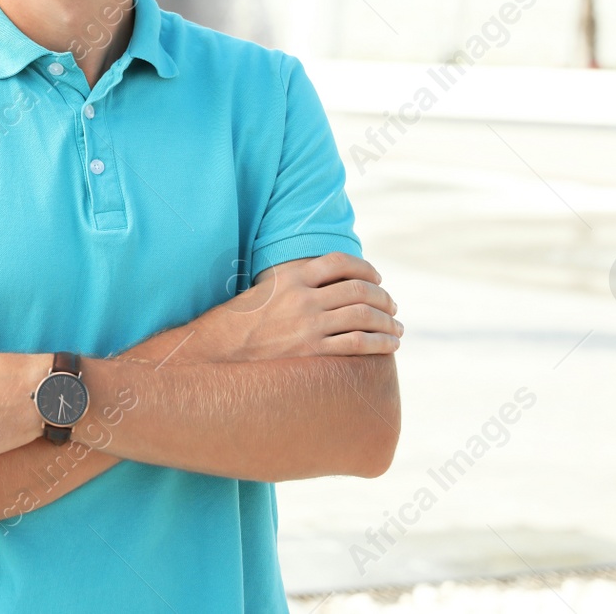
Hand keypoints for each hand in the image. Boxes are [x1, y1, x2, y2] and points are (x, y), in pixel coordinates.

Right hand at [199, 252, 401, 361]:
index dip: (365, 269)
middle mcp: (302, 297)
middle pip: (359, 289)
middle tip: (393, 307)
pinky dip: (381, 343)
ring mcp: (308, 324)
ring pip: (364, 316)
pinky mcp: (312, 352)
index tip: (377, 278)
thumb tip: (324, 284)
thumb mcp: (263, 292)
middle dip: (383, 298)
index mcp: (290, 277)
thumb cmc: (240, 325)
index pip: (340, 262)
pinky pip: (359, 344)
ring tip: (397, 329)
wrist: (218, 353)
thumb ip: (292, 284)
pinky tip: (389, 346)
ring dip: (388, 322)